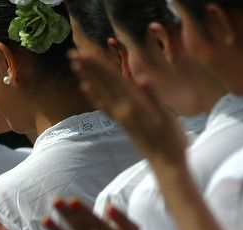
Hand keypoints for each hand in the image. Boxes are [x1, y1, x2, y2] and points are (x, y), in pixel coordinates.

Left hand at [71, 51, 187, 171]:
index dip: (98, 65)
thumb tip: (142, 79)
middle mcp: (123, 110)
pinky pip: (104, 106)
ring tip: (76, 66)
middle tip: (71, 53)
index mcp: (133, 105)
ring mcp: (121, 117)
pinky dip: (95, 95)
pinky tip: (86, 88)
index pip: (112, 79)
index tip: (83, 53)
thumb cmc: (171, 141)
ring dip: (89, 77)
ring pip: (101, 93)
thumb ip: (154, 97)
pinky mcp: (122, 123)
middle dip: (89, 68)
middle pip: (103, 84)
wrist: (166, 165)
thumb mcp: (166, 117)